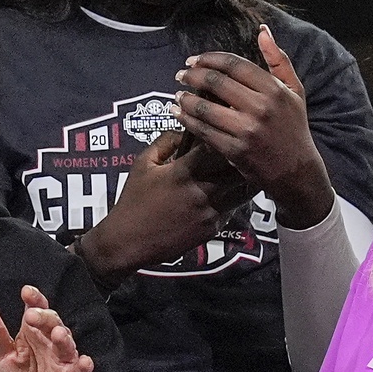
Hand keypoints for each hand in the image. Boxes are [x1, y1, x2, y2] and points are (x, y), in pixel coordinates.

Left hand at [0, 285, 92, 371]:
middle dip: (45, 317)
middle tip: (32, 316)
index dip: (34, 300)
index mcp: (33, 334)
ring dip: (64, 338)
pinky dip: (83, 366)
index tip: (26, 292)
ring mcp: (62, 361)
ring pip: (67, 344)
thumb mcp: (2, 356)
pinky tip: (84, 362)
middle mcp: (50, 343)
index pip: (36, 310)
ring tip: (57, 333)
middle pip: (52, 323)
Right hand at [79, 130, 252, 281]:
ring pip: (242, 190)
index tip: (227, 130)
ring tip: (243, 171)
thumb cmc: (133, 200)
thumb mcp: (142, 164)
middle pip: (236, 168)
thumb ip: (164, 142)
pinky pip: (232, 209)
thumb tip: (185, 130)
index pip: (216, 147)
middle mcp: (202, 190)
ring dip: (243, 179)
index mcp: (183, 171)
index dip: (224, 137)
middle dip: (241, 157)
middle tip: (244, 149)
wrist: (128, 241)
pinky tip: (226, 195)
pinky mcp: (212, 228)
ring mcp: (210, 211)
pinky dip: (232, 200)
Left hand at [173, 25, 333, 229]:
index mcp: (274, 89)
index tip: (193, 60)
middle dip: (192, 76)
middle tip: (180, 75)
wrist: (295, 169)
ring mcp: (246, 130)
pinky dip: (187, 121)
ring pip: (205, 108)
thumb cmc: (293, 126)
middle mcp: (260, 107)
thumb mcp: (294, 89)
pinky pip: (203, 131)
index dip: (209, 59)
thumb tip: (262, 31)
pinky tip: (178, 114)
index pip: (234, 65)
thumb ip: (278, 59)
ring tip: (177, 95)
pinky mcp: (234, 150)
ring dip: (185, 99)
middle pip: (216, 83)